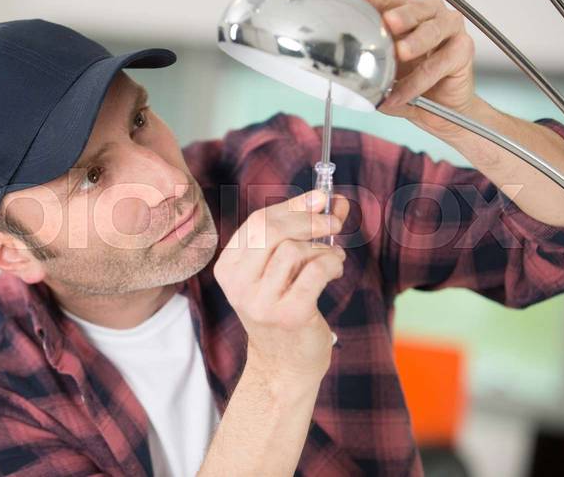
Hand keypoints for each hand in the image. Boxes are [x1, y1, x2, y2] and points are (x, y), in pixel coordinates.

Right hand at [213, 189, 349, 385]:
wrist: (284, 367)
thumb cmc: (283, 310)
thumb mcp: (278, 270)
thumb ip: (298, 233)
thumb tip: (331, 200)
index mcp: (228, 267)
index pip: (258, 222)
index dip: (293, 205)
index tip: (321, 197)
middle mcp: (237, 284)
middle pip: (272, 229)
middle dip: (309, 219)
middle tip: (335, 222)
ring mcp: (260, 301)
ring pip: (294, 248)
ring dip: (323, 249)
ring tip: (332, 259)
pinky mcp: (288, 314)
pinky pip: (315, 270)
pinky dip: (332, 264)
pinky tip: (334, 270)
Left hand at [350, 0, 476, 137]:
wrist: (444, 109)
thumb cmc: (415, 81)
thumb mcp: (387, 71)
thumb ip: (371, 62)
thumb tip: (347, 69)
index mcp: (409, 11)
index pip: (391, 0)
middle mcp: (431, 14)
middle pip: (415, 8)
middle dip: (401, 14)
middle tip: (389, 22)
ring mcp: (450, 29)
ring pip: (432, 31)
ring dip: (416, 42)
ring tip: (401, 53)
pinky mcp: (463, 50)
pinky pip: (438, 64)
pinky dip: (418, 81)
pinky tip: (402, 94)